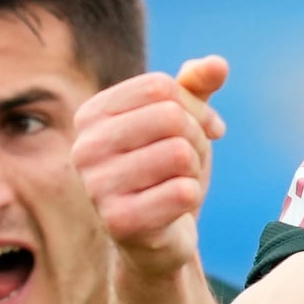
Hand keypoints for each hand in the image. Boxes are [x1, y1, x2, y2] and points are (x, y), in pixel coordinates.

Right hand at [72, 56, 229, 270]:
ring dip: (194, 170)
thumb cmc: (166, 172)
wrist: (157, 238)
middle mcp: (84, 148)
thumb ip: (195, 87)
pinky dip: (190, 198)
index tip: (204, 129)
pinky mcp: (118, 222)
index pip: (160, 87)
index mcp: (91, 115)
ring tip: (178, 183)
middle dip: (196, 140)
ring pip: (179, 154)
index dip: (195, 107)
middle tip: (190, 162)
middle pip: (170, 117)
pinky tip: (174, 209)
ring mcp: (96, 186)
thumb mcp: (181, 123)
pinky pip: (183, 192)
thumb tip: (218, 64)